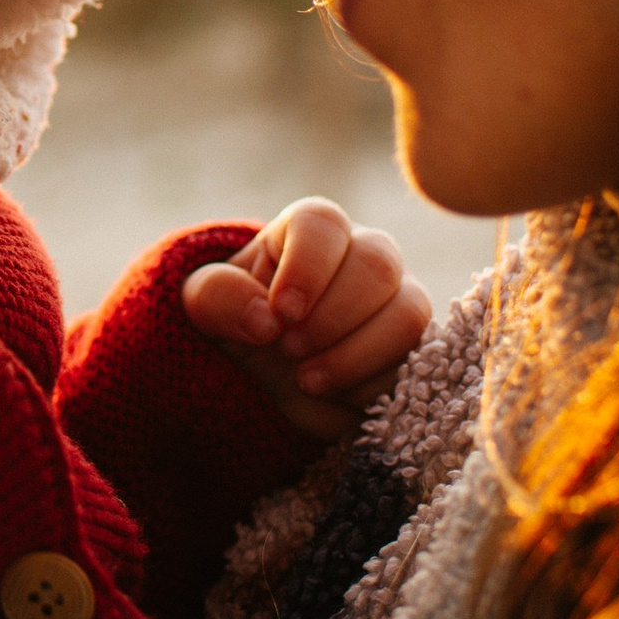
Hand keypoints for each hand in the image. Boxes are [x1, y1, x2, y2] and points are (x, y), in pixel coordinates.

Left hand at [181, 198, 431, 439]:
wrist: (265, 376)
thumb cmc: (237, 322)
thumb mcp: (204, 306)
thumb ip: (217, 296)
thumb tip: (264, 319)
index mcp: (310, 232)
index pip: (323, 224)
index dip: (307, 266)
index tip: (282, 311)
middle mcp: (364, 254)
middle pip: (377, 263)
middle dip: (330, 316)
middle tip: (288, 350)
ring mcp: (396, 300)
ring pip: (408, 313)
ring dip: (356, 354)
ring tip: (308, 380)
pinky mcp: (412, 348)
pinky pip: (414, 362)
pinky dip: (370, 386)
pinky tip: (334, 394)